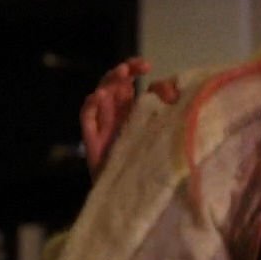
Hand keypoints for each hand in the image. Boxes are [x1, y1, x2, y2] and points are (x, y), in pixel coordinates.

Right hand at [78, 57, 182, 179]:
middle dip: (121, 72)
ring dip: (108, 83)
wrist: (132, 194)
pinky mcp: (93, 140)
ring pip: (99, 96)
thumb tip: (173, 91)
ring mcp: (103, 125)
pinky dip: (91, 106)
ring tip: (120, 75)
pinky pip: (87, 118)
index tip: (147, 65)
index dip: (134, 68)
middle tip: (133, 69)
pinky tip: (98, 97)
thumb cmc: (146, 161)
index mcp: (129, 108)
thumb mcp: (160, 131)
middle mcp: (115, 113)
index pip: (128, 81)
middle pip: (112, 85)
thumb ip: (165, 110)